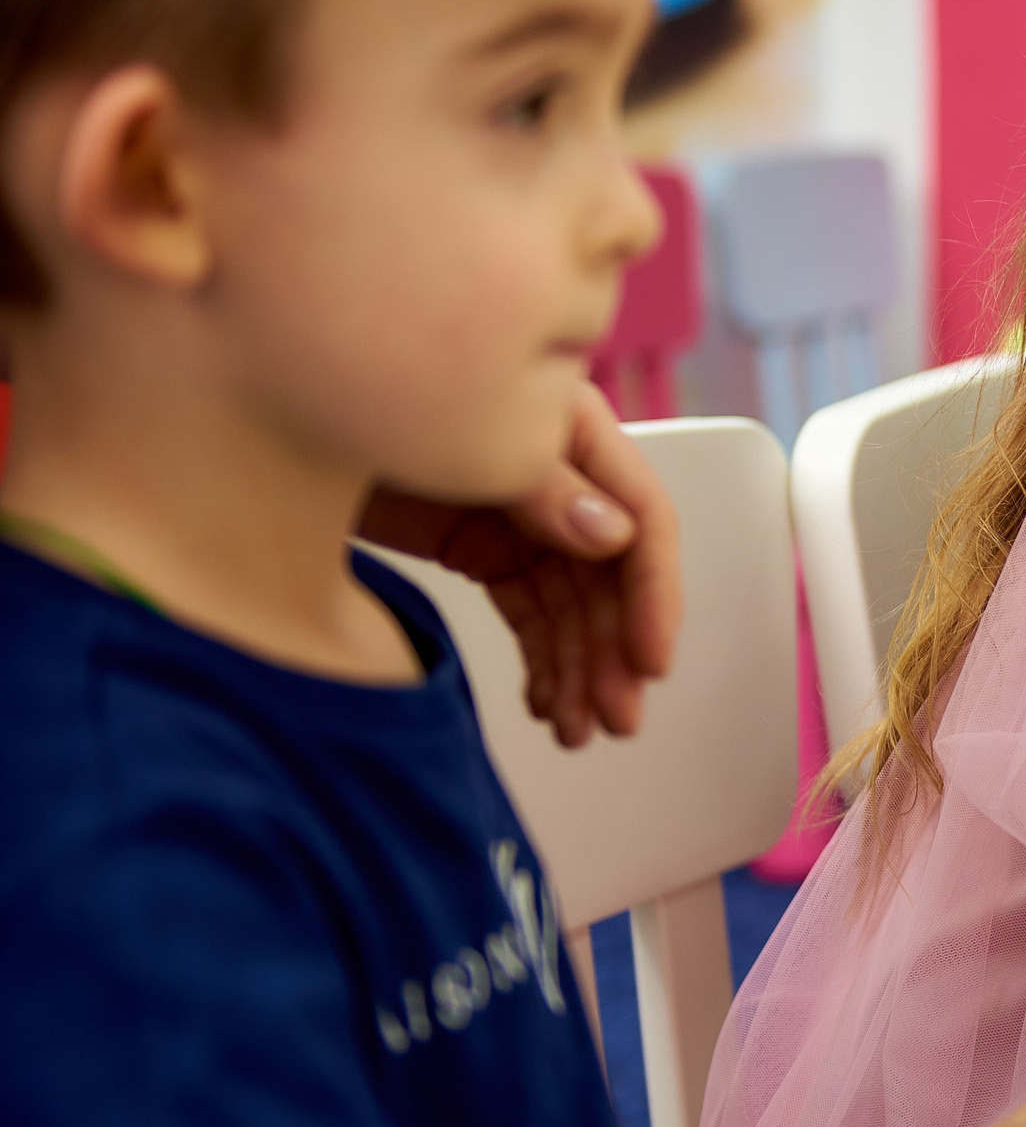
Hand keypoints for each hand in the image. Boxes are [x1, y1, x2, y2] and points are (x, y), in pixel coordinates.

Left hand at [358, 383, 679, 746]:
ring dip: (578, 668)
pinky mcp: (480, 543)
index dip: (654, 594)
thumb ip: (544, 485)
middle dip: (612, 652)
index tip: (649, 662)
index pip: (642, 519)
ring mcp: (521, 512)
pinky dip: (539, 658)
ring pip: (570, 604)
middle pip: (608, 575)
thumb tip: (617, 538)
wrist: (271, 409)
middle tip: (613, 718)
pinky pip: (528, 610)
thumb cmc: (363, 395)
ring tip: (574, 731)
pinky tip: (541, 702)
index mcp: (575, 430)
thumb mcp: (463, 439)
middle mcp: (560, 473)